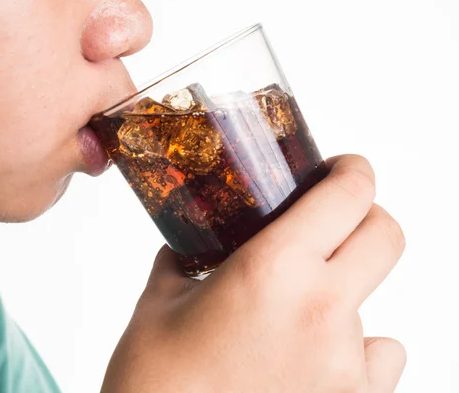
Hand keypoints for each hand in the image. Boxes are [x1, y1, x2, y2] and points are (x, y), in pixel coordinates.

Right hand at [102, 155, 405, 392]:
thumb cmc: (155, 382)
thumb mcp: (161, 303)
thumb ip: (186, 262)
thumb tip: (194, 245)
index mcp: (272, 270)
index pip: (349, 195)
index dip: (353, 172)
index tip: (342, 169)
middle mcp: (322, 312)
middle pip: (386, 237)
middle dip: (363, 220)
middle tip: (330, 226)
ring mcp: (345, 365)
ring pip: (376, 305)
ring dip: (343, 298)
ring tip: (293, 318)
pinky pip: (377, 359)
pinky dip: (352, 352)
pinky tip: (308, 363)